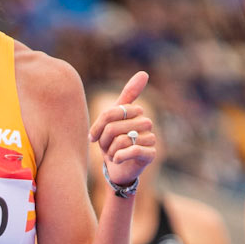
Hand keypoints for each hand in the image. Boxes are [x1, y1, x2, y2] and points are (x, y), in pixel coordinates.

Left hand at [90, 70, 156, 190]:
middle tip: (106, 148)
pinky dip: (120, 156)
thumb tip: (145, 73)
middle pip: (115, 126)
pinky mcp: (151, 154)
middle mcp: (146, 123)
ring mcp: (150, 139)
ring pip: (122, 139)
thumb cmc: (112, 143)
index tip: (93, 137)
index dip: (98, 126)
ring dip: (111, 150)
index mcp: (135, 113)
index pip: (112, 112)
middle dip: (104, 141)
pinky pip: (134, 150)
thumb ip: (120, 100)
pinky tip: (116, 160)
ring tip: (113, 154)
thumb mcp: (110, 120)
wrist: (117, 170)